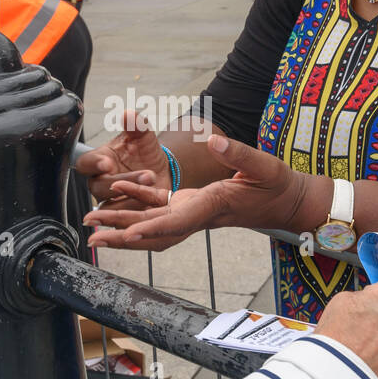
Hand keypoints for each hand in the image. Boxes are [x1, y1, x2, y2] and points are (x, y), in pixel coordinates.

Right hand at [74, 108, 161, 204]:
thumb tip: (129, 114)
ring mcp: (110, 199)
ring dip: (131, 199)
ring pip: (110, 206)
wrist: (161, 170)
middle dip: (122, 182)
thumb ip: (136, 124)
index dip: (94, 164)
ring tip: (153, 188)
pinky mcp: (122, 213)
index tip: (107, 162)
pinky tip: (154, 203)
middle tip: (147, 175)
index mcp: (99, 160)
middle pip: (98, 187)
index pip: (86, 162)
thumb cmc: (144, 151)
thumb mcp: (143, 135)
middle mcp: (100, 181)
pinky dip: (138, 210)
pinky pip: (124, 218)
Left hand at [84, 133, 311, 250]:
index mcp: (213, 205)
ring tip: (91, 224)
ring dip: (121, 224)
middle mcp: (198, 214)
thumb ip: (238, 154)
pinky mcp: (191, 203)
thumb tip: (214, 140)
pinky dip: (136, 201)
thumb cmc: (278, 185)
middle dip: (123, 235)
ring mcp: (193, 210)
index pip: (178, 220)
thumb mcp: (264, 166)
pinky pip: (158, 206)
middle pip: (154, 230)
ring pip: (151, 222)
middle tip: (91, 238)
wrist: (286, 202)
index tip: (127, 234)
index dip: (151, 228)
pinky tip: (116, 191)